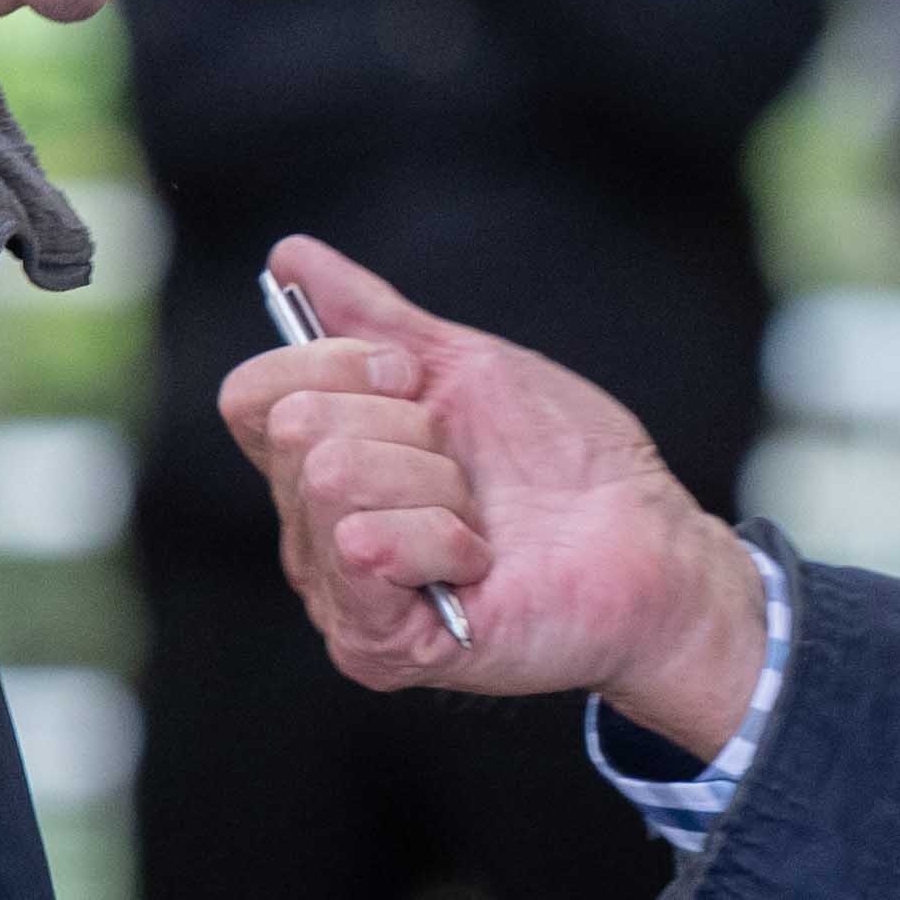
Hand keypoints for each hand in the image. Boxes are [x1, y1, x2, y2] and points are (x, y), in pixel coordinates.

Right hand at [217, 236, 766, 746]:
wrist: (648, 540)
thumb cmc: (566, 464)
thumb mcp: (463, 367)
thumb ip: (371, 317)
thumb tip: (290, 254)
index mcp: (320, 466)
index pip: (251, 395)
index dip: (336, 363)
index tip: (417, 379)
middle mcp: (313, 533)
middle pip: (293, 429)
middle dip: (406, 426)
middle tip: (465, 468)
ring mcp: (340, 594)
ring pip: (326, 477)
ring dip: (433, 481)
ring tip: (476, 518)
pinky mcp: (377, 645)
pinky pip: (363, 546)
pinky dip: (441, 535)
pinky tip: (477, 562)